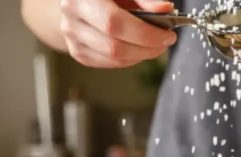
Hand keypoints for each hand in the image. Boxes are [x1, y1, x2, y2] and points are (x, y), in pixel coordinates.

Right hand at [59, 0, 176, 67]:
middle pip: (114, 46)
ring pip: (113, 58)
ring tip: (154, 45)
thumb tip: (166, 9)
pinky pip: (109, 63)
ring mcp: (72, 37)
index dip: (145, 33)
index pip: (114, 23)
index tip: (168, 35)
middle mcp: (72, 17)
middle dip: (147, 48)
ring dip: (141, 55)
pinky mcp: (77, 52)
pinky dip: (130, 59)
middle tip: (165, 43)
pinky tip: (138, 49)